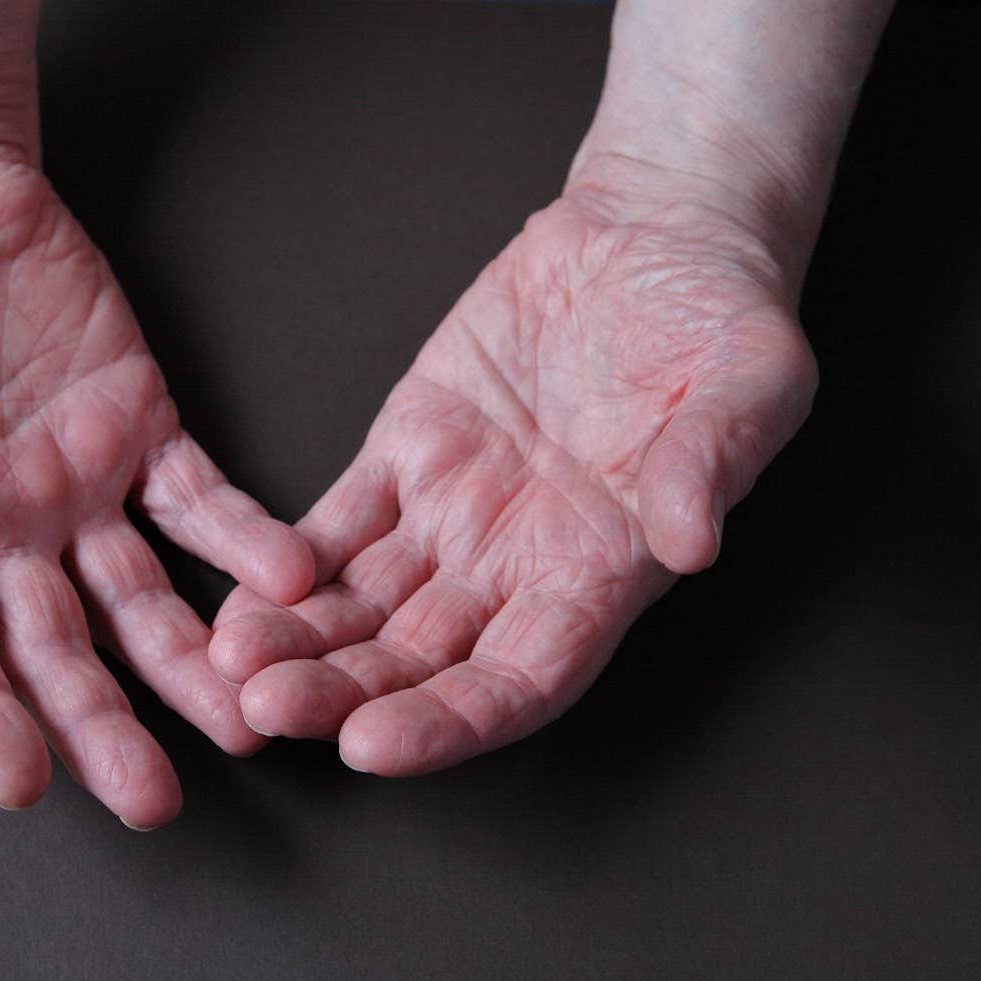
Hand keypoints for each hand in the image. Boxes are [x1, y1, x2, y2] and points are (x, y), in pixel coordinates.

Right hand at [0, 150, 310, 826]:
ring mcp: (76, 488)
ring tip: (250, 717)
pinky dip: (244, 538)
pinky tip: (291, 577)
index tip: (18, 779)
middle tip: (154, 801)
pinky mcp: (143, 430)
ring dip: (191, 660)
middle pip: (52, 649)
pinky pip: (201, 499)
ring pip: (140, 598)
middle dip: (101, 724)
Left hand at [209, 177, 814, 773]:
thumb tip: (687, 539)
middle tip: (268, 709)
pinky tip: (240, 592)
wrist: (656, 235)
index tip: (374, 745)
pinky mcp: (409, 449)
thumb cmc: (721, 316)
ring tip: (230, 660)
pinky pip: (337, 523)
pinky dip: (285, 561)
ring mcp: (455, 512)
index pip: (518, 681)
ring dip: (299, 640)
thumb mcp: (750, 380)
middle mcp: (517, 563)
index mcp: (602, 571)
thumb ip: (711, 463)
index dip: (447, 722)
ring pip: (364, 603)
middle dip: (343, 693)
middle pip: (420, 660)